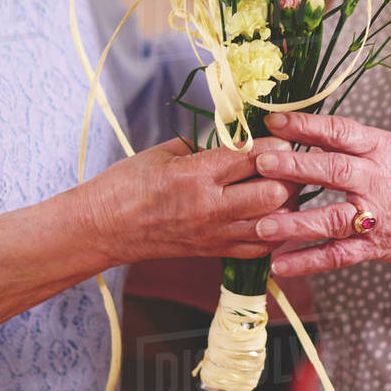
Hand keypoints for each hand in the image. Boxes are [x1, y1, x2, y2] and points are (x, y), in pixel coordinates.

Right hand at [82, 137, 294, 264]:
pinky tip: (266, 215)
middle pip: (275, 194)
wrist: (104, 228)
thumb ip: (206, 146)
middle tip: (282, 165)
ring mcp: (215, 235)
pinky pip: (259, 248)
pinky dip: (271, 230)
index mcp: (196, 175)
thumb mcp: (164, 152)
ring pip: (274, 223)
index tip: (277, 138)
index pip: (254, 157)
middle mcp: (211, 208)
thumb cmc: (127, 184)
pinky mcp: (214, 252)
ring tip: (277, 189)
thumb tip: (240, 139)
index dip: (274, 145)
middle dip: (286, 176)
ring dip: (283, 205)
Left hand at [252, 112, 390, 275]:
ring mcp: (376, 216)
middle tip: (262, 164)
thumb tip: (302, 132)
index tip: (274, 121)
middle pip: (333, 171)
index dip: (306, 125)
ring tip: (261, 226)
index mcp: (380, 149)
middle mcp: (377, 181)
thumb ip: (350, 144)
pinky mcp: (376, 246)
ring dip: (295, 223)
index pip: (339, 132)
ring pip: (332, 219)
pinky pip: (338, 256)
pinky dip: (309, 261)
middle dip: (295, 167)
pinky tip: (280, 264)